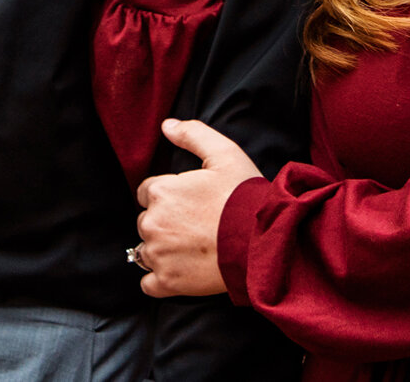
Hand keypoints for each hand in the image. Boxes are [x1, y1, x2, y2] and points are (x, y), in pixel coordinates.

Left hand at [133, 119, 263, 297]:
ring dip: (163, 250)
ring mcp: (158, 255)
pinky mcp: (167, 283)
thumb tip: (166, 126)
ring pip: (146, 250)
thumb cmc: (244, 197)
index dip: (169, 196)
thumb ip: (192, 134)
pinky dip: (161, 279)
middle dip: (164, 222)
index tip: (189, 203)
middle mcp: (152, 223)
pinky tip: (181, 271)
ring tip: (192, 248)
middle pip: (146, 221)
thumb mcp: (224, 154)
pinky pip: (148, 284)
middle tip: (195, 225)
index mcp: (160, 191)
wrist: (262, 242)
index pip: (147, 192)